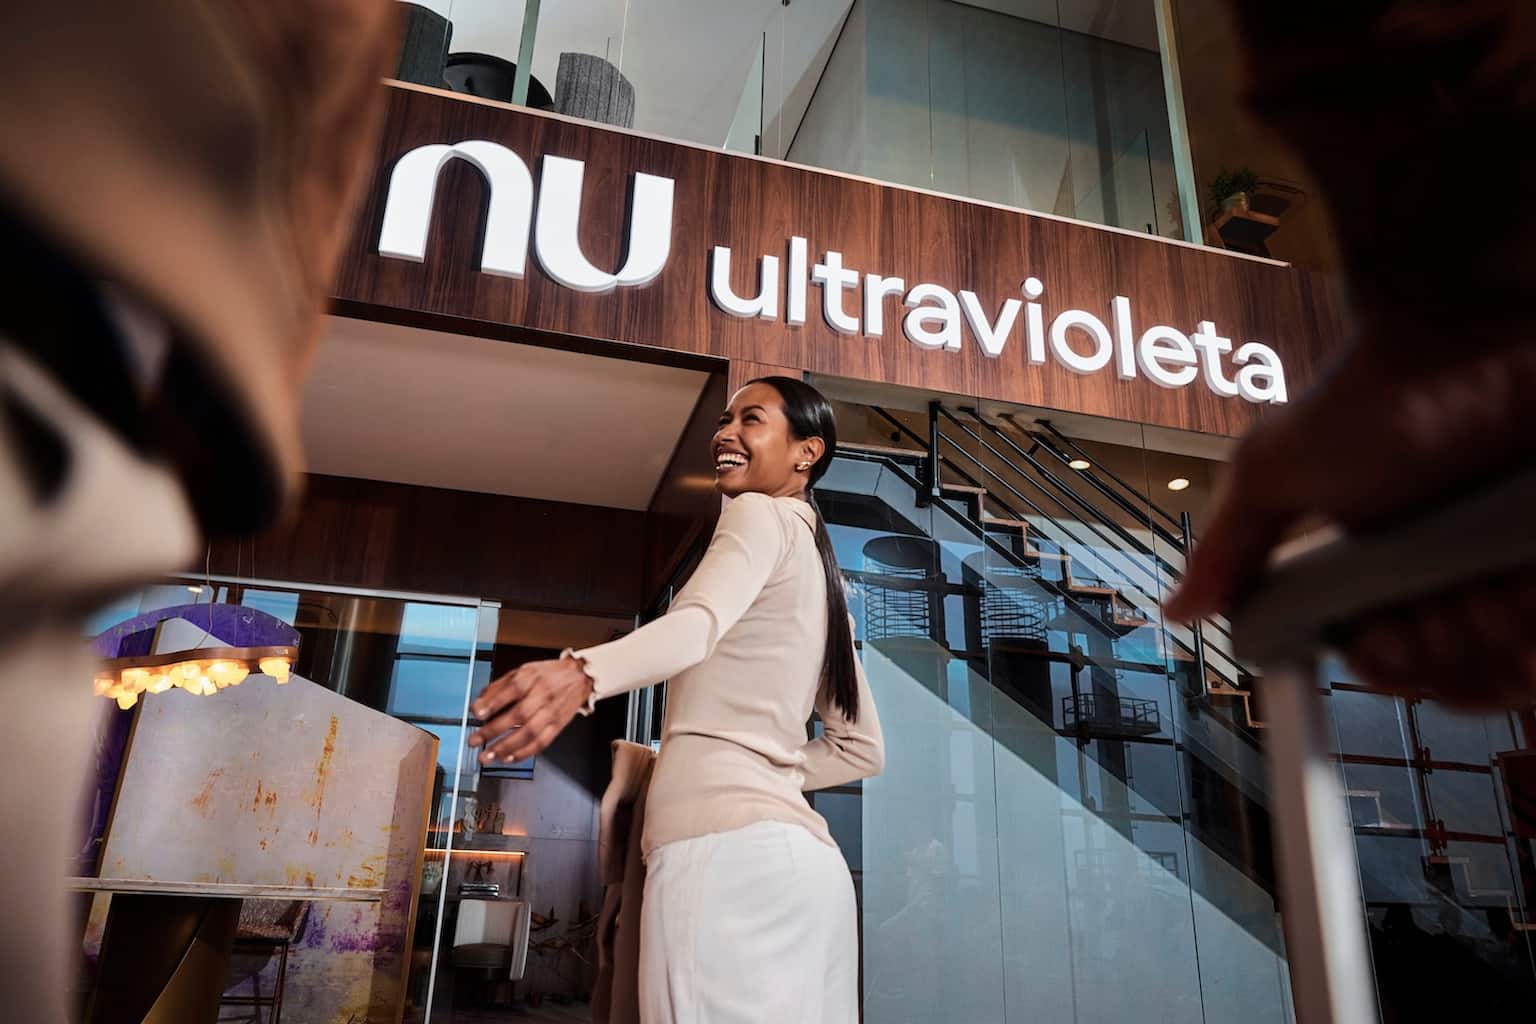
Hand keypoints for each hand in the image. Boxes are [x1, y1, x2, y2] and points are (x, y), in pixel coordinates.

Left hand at [466, 655, 593, 763]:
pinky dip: (524, 753)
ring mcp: (551, 713)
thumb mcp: (522, 671)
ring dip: (506, 747)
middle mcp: (542, 696)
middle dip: (494, 730)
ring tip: (489, 756)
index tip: (477, 713)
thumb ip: (498, 687)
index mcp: (531, 678)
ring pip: (529, 734)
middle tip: (475, 741)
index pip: (511, 689)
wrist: (580, 678)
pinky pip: (541, 743)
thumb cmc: (548, 675)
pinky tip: (509, 758)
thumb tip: (479, 703)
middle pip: (518, 715)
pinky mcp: (557, 727)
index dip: (493, 702)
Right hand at [1165, 337, 1535, 706]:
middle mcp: (1442, 577)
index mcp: (1370, 574)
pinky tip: (1525, 582)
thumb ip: (1228, 547)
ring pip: (1514, 660)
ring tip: (1496, 583)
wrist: (1471, 332)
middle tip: (1442, 606)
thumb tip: (1174, 610)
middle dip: (1444, 651)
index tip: (1387, 638)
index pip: (1385, 663)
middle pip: (1454, 672)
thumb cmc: (1373, 397)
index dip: (1388, 667)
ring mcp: (1503, 563)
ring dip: (1502, 637)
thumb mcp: (1274, 471)